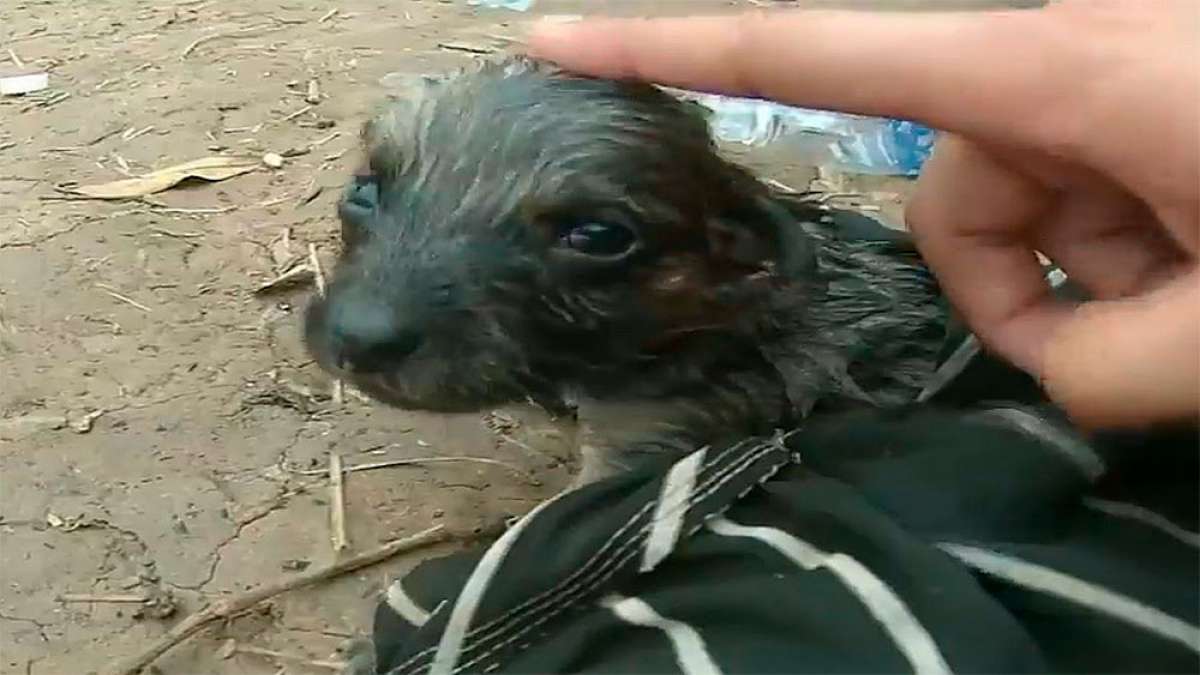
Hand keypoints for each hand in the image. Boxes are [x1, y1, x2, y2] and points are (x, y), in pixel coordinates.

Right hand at [529, 1, 1198, 427]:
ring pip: (1028, 201)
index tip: (561, 33)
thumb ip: (1101, 365)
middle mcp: (1062, 45)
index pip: (816, 47)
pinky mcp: (1140, 90)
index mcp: (1055, 65)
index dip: (673, 44)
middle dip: (1024, 282)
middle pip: (955, 189)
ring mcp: (1103, 66)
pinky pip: (1087, 188)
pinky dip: (1136, 245)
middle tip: (1138, 333)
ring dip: (1101, 271)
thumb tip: (1056, 358)